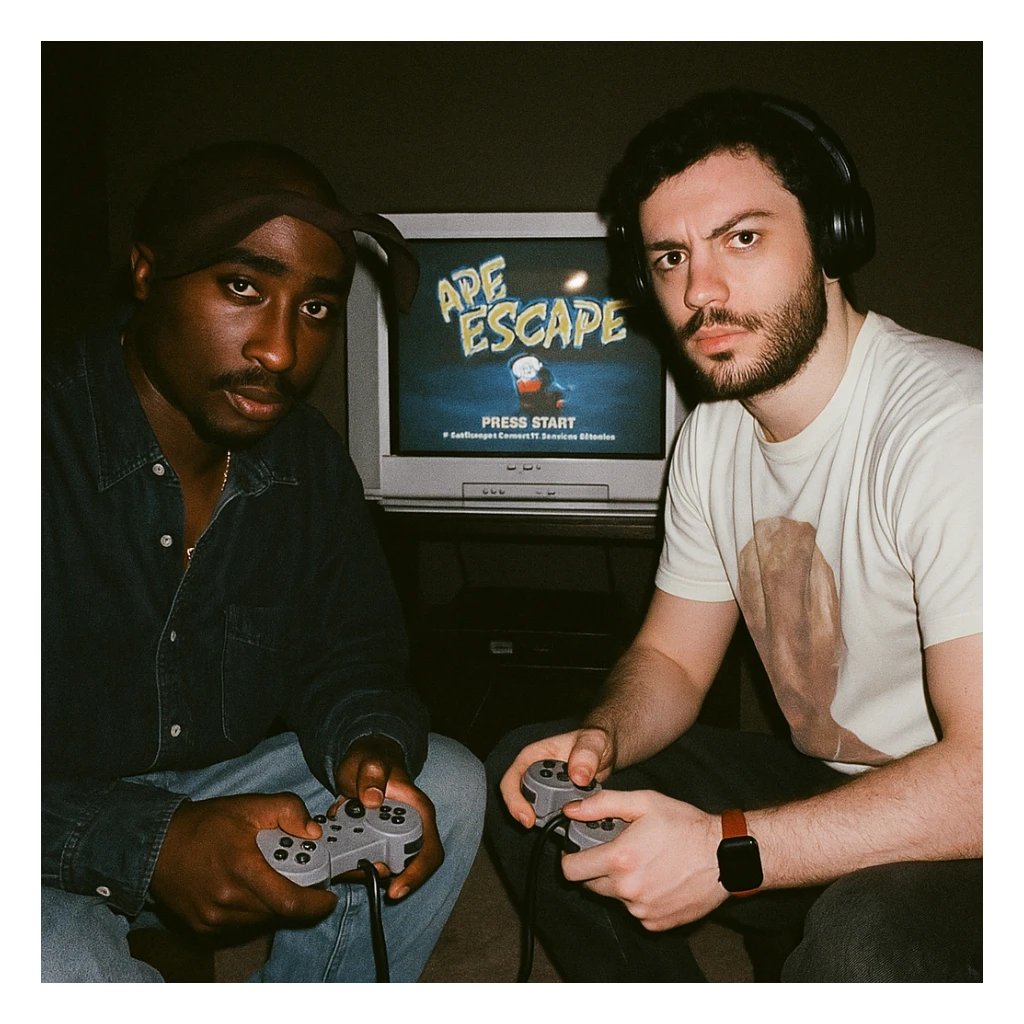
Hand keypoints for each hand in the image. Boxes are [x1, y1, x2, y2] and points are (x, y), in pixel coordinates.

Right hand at [149, 793, 337, 936]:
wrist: (156, 844)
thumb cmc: (204, 824)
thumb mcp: (249, 805)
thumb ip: (287, 810)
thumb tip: (312, 831)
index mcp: (242, 870)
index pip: (290, 902)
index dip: (316, 904)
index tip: (329, 897)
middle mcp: (227, 901)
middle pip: (279, 913)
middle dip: (298, 899)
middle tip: (303, 880)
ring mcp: (213, 920)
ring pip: (262, 922)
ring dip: (275, 906)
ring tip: (270, 879)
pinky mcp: (203, 929)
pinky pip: (242, 927)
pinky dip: (254, 913)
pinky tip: (249, 890)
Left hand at [332, 736, 442, 900]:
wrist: (363, 762)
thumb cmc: (372, 759)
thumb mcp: (370, 761)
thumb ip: (371, 773)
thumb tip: (372, 800)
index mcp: (419, 811)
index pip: (429, 851)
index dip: (417, 874)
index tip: (394, 889)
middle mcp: (411, 828)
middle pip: (407, 866)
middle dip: (382, 876)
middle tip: (357, 872)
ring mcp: (393, 837)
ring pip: (386, 866)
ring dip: (364, 870)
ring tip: (342, 865)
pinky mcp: (376, 841)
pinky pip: (368, 859)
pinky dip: (353, 861)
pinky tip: (337, 855)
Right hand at [498, 727, 615, 828]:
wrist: (603, 751)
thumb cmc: (593, 740)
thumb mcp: (593, 741)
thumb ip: (586, 755)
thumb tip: (578, 777)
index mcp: (533, 756)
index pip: (511, 781)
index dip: (515, 801)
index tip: (528, 819)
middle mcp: (535, 774)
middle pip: (522, 801)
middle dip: (536, 814)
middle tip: (557, 819)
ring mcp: (545, 790)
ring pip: (537, 813)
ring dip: (552, 820)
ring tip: (573, 817)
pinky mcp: (557, 803)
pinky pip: (553, 819)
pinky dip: (563, 823)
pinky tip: (576, 822)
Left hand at [559, 788, 726, 930]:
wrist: (724, 855)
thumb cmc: (685, 825)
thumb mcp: (644, 802)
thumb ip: (602, 804)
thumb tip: (571, 811)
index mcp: (620, 859)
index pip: (570, 870)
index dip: (570, 857)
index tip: (579, 849)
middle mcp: (627, 889)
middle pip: (589, 884)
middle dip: (596, 868)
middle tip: (618, 850)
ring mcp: (641, 910)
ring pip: (613, 897)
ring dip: (619, 882)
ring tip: (643, 862)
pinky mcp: (655, 923)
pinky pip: (634, 911)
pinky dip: (639, 897)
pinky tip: (656, 878)